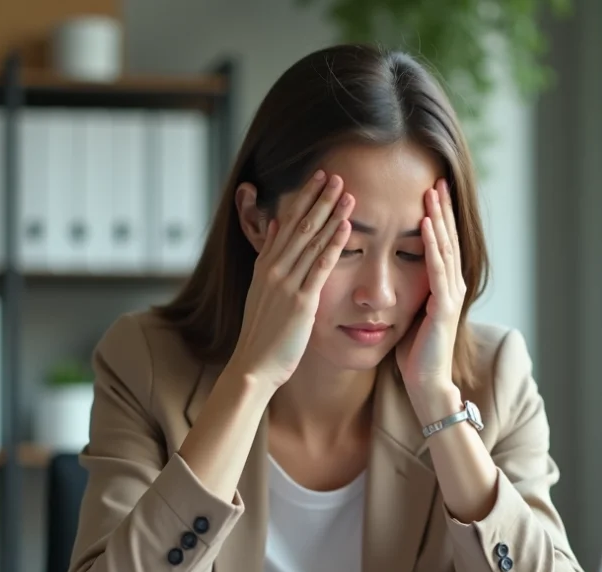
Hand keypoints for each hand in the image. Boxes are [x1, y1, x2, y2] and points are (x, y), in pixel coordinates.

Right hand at [228, 171, 354, 389]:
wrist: (254, 365)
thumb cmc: (261, 333)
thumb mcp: (260, 290)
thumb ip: (268, 257)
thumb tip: (273, 225)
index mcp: (265, 266)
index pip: (286, 223)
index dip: (304, 198)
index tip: (318, 177)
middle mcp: (274, 270)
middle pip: (300, 226)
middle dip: (319, 198)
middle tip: (336, 175)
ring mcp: (286, 285)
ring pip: (311, 242)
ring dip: (330, 215)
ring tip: (347, 193)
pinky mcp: (301, 303)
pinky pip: (320, 268)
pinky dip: (333, 245)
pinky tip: (346, 228)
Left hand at [397, 179, 465, 412]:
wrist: (426, 384)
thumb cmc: (415, 354)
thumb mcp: (409, 314)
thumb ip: (406, 292)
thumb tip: (390, 274)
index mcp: (443, 286)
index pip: (440, 243)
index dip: (436, 216)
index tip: (428, 189)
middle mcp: (451, 286)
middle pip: (447, 238)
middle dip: (441, 208)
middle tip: (436, 178)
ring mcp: (450, 295)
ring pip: (445, 247)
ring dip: (439, 218)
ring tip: (432, 191)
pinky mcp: (443, 306)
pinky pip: (437, 269)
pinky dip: (431, 245)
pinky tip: (425, 225)